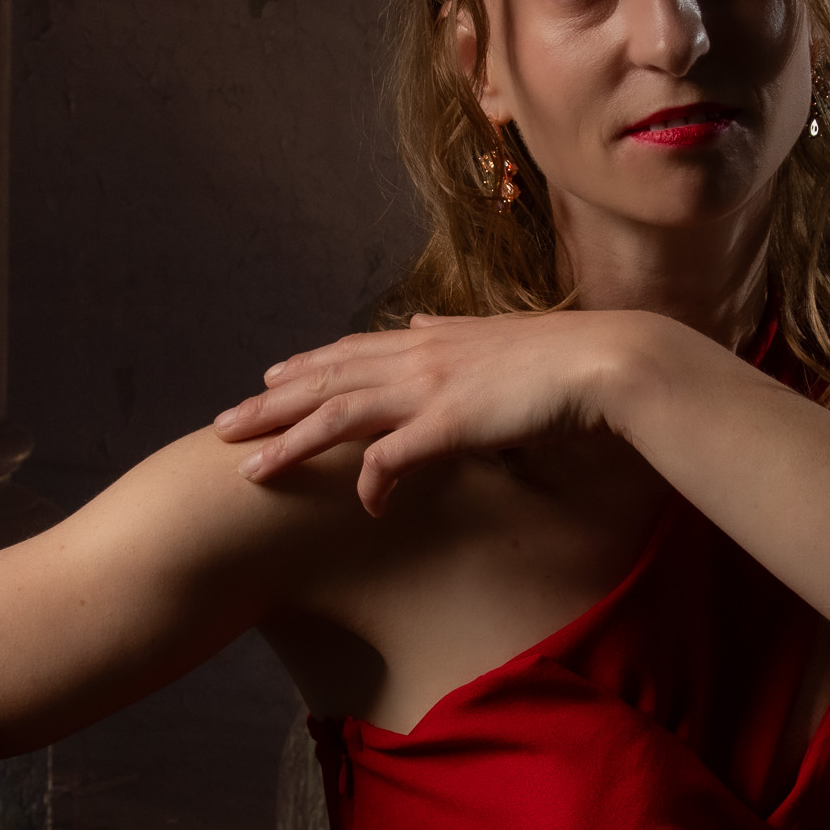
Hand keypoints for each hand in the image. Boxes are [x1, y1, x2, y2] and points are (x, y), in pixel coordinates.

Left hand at [213, 310, 652, 513]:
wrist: (608, 360)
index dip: (302, 367)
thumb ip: (451, 334)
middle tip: (221, 428)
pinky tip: (361, 505)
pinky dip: (370, 481)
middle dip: (268, 406)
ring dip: (291, 443)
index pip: (349, 352)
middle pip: (325, 381)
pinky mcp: (451, 424)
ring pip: (339, 415)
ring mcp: (431, 389)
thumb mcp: (497, 337)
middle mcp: (419, 357)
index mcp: (430, 340)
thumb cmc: (564, 357)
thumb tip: (418, 323)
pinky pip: (393, 458)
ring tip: (250, 470)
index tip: (264, 381)